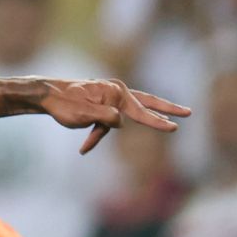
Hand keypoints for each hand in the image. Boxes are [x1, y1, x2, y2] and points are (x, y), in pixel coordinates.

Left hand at [39, 78, 192, 154]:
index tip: (174, 128)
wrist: (47, 95)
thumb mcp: (84, 115)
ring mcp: (111, 94)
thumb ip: (105, 118)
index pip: (140, 111)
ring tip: (134, 129)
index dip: (157, 121)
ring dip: (122, 127)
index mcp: (115, 93)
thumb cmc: (64, 105)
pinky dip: (99, 134)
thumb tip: (121, 122)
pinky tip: (86, 146)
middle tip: (188, 112)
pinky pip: (108, 120)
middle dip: (166, 109)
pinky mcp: (103, 100)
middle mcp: (116, 90)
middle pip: (147, 102)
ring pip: (129, 112)